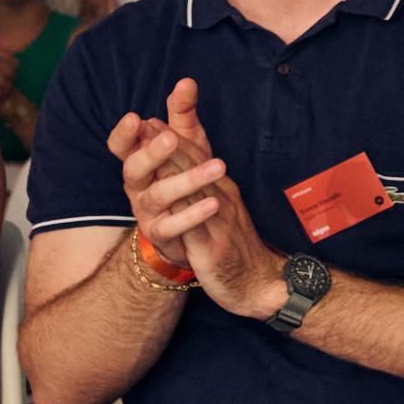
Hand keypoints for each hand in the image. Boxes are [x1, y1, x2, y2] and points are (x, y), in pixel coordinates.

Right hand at [108, 112, 223, 269]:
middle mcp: (137, 186)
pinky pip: (174, 226)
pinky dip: (193, 215)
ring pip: (159, 195)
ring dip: (187, 179)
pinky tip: (215, 203)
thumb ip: (183, 113)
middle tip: (171, 137)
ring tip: (218, 166)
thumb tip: (187, 81)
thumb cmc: (182, 176)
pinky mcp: (162, 235)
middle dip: (151, 152)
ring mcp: (147, 212)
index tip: (135, 118)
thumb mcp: (186, 142)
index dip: (124, 134)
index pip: (121, 146)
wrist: (190, 228)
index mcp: (137, 161)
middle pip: (134, 169)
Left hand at [145, 82, 281, 315]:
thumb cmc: (232, 244)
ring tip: (156, 153)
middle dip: (168, 145)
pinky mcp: (213, 247)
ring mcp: (219, 222)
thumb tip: (180, 164)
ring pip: (195, 190)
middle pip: (193, 167)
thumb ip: (200, 186)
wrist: (258, 282)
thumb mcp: (218, 210)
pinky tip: (168, 200)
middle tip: (145, 125)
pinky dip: (183, 210)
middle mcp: (221, 199)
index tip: (147, 121)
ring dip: (175, 169)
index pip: (195, 158)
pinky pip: (196, 226)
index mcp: (221, 189)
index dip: (172, 138)